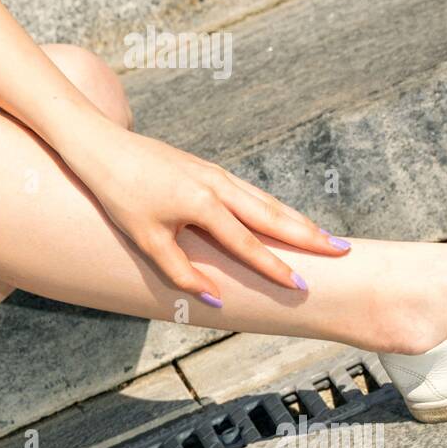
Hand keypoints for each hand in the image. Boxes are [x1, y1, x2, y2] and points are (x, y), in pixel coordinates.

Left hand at [68, 124, 346, 300]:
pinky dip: (273, 208)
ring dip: (296, 220)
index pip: (248, 243)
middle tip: (342, 251)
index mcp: (203, 204)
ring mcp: (216, 175)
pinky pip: (250, 193)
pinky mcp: (209, 171)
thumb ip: (180, 271)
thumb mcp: (146, 240)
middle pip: (272, 215)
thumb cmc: (120, 197)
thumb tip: (214, 298)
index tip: (301, 285)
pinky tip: (283, 218)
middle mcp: (218, 186)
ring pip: (265, 201)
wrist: (104, 150)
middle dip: (307, 235)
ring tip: (324, 237)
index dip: (275, 267)